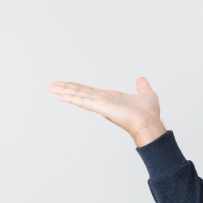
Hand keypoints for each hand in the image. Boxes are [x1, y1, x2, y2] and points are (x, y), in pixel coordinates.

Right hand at [49, 77, 166, 146]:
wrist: (150, 122)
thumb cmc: (149, 114)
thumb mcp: (146, 95)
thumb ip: (142, 87)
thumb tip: (141, 80)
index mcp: (112, 98)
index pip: (92, 91)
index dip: (79, 88)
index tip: (68, 84)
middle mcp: (104, 101)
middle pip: (82, 93)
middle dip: (68, 89)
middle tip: (53, 85)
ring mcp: (102, 105)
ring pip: (80, 96)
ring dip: (66, 92)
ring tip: (52, 88)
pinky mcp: (102, 107)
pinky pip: (85, 101)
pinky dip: (74, 98)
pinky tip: (62, 96)